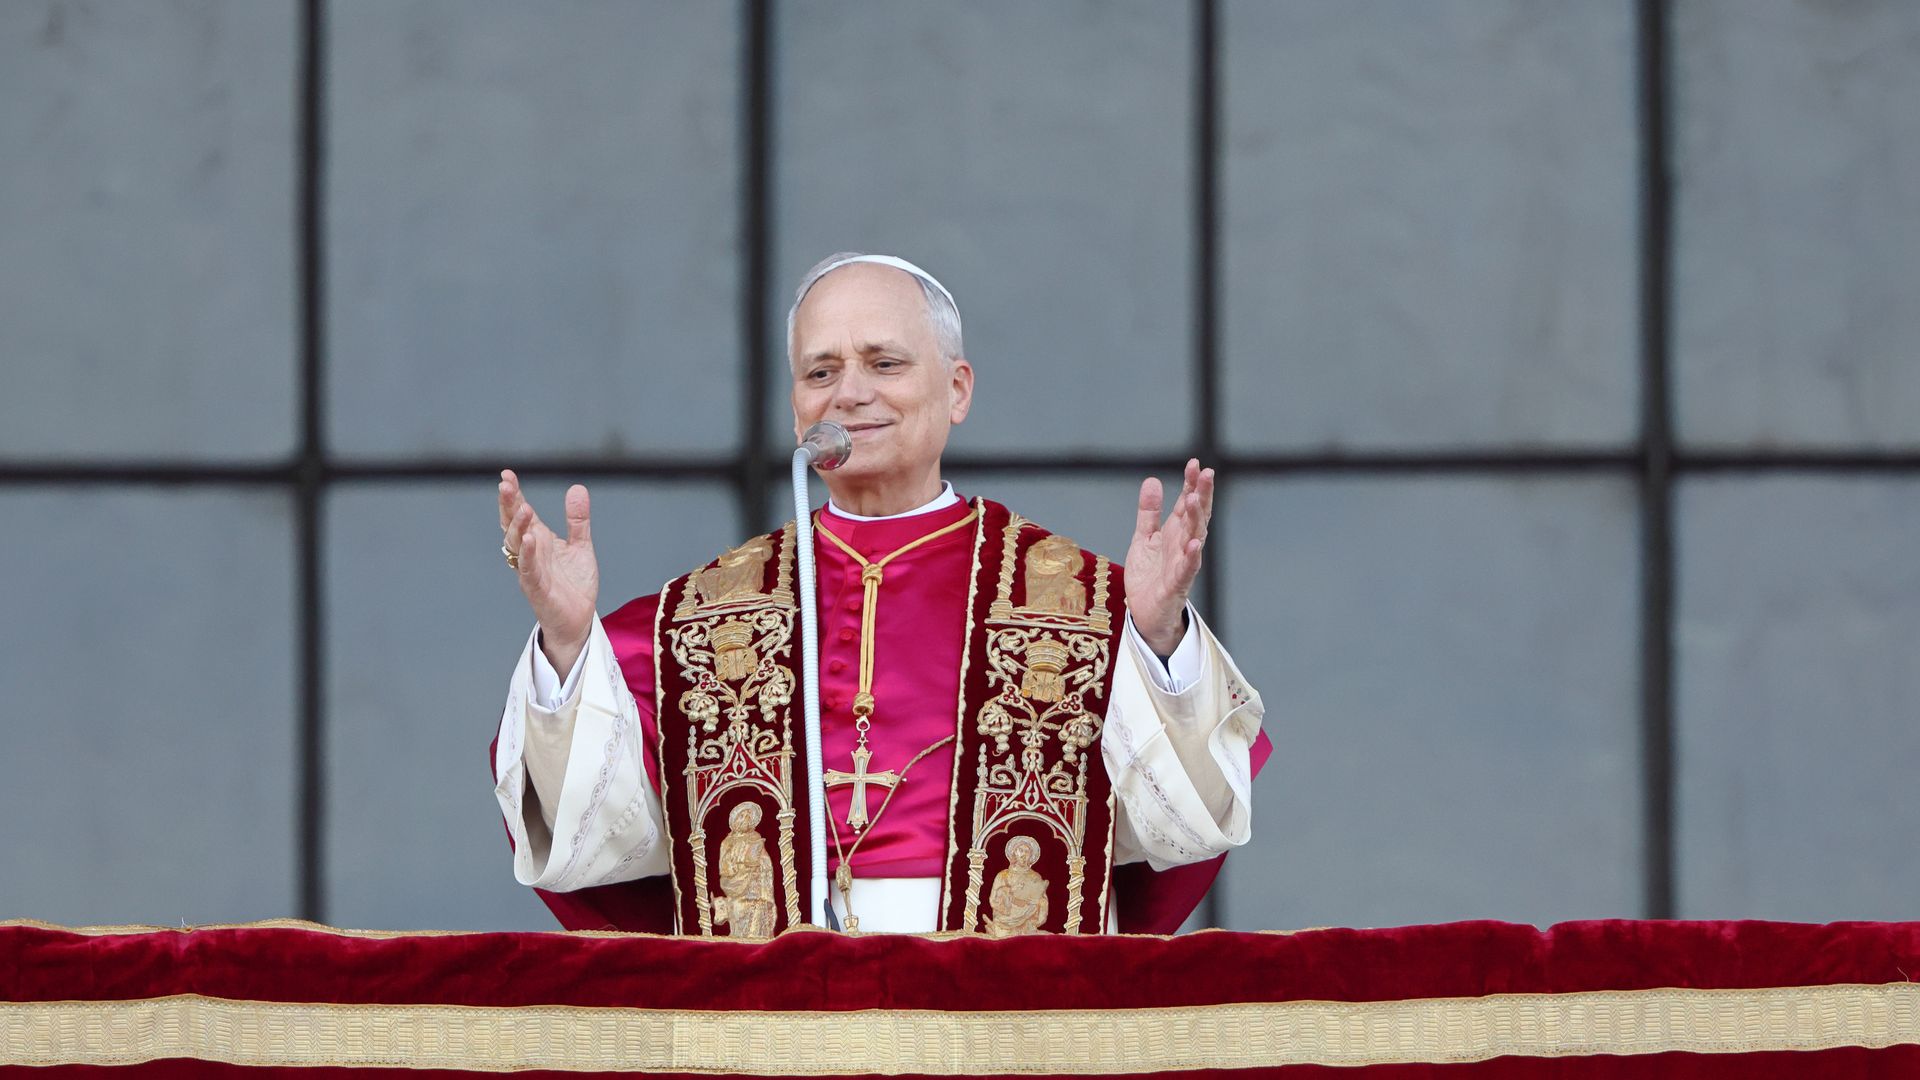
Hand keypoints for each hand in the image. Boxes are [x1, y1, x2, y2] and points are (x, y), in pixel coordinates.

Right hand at [498, 470, 598, 674]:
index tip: (507, 475)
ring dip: (518, 527)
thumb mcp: (580, 546)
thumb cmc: (573, 584)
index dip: (513, 495)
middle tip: (505, 484)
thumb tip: (577, 488)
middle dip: (508, 505)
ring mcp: (530, 570)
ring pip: (517, 546)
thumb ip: (577, 520)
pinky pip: (529, 570)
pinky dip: (528, 555)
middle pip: (513, 525)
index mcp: (538, 540)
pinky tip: (530, 539)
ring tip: (523, 508)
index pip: (522, 513)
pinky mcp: (537, 589)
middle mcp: (530, 553)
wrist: (578, 620)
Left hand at [1123, 459, 1214, 655]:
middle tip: (1206, 472)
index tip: (1195, 463)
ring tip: (1196, 499)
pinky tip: (1195, 544)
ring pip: (1194, 539)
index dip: (1192, 484)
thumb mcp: (1144, 537)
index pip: (1188, 504)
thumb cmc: (1149, 575)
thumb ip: (1149, 512)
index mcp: (1176, 533)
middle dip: (1202, 495)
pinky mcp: (1176, 585)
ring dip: (1197, 520)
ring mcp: (1182, 565)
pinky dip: (1191, 557)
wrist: (1144, 613)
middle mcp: (1183, 546)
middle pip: (1196, 517)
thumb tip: (1153, 480)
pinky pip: (1187, 570)